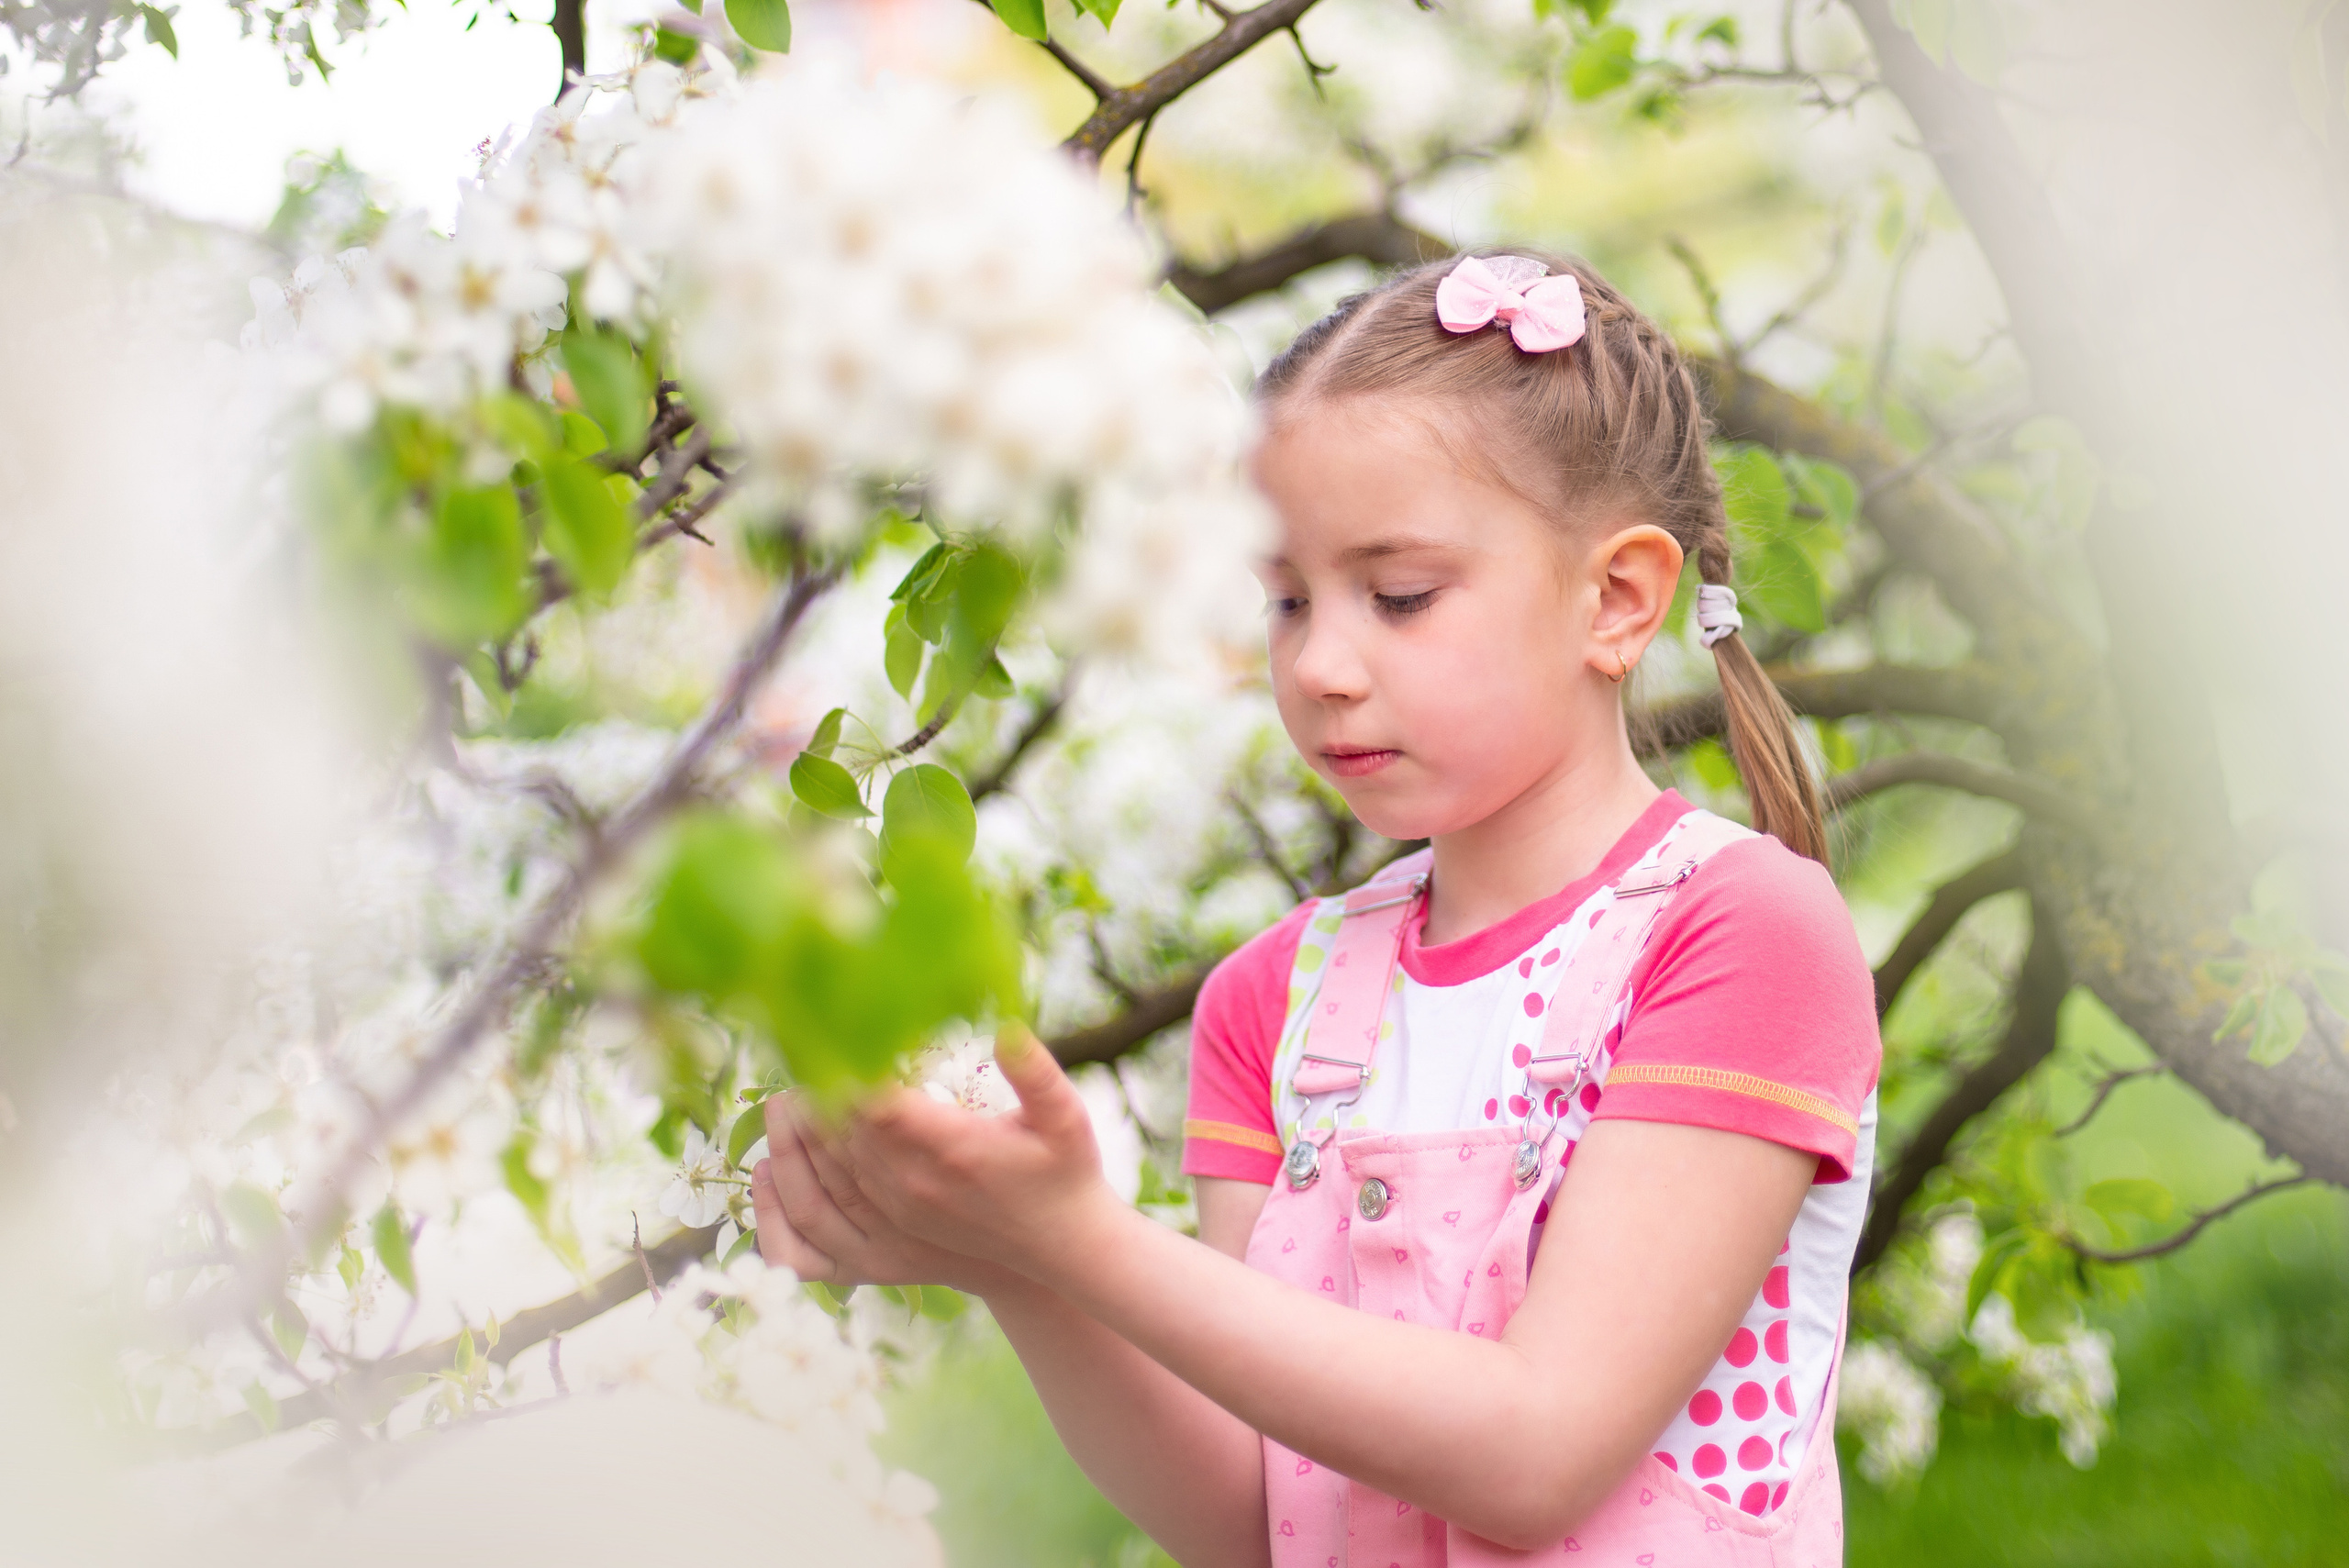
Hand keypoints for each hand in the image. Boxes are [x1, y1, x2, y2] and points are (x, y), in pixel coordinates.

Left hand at [835, 1023, 1127, 1280]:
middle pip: (845, 1125)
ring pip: (836, 1155)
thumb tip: (1007, 1027)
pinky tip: (818, 1121)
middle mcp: (918, 1180)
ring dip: (817, 1117)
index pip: (878, 1105)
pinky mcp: (896, 1219)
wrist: (1061, 1244)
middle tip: (817, 1036)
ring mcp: (902, 1204)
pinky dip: (826, 1151)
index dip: (851, 1068)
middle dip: (826, 1081)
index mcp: (955, 1149)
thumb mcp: (1066, 1117)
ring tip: (808, 1073)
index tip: (843, 1027)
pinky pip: (841, 1183)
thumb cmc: (1066, 1171)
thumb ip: (1037, 1073)